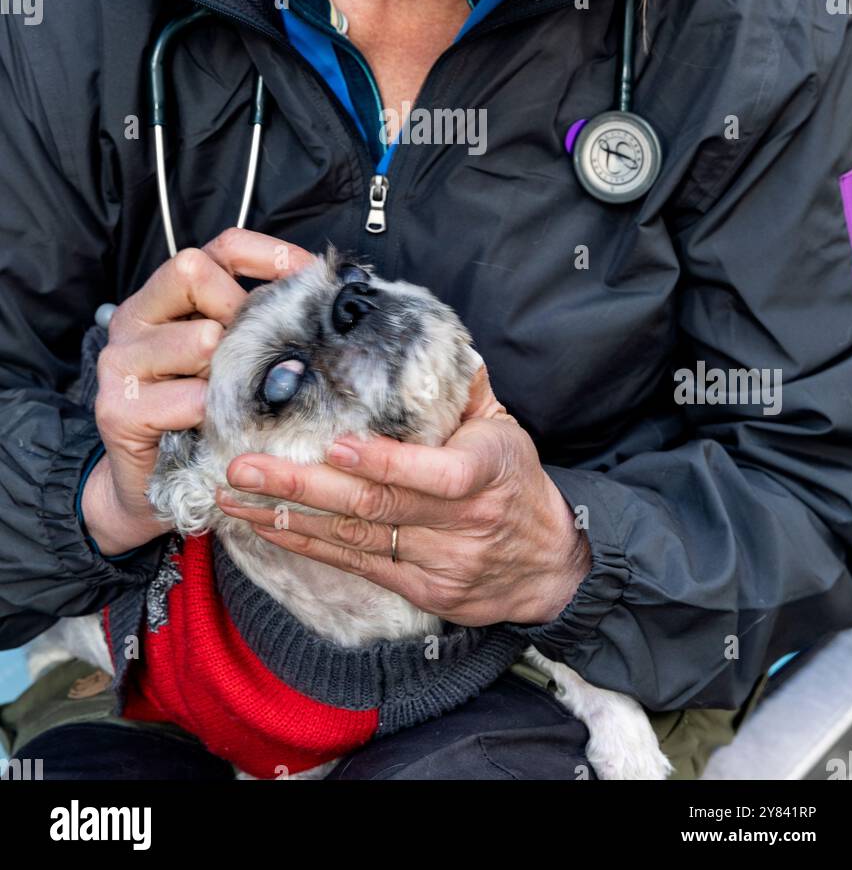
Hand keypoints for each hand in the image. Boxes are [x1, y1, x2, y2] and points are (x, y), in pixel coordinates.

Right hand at [82, 228, 314, 556]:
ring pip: (199, 338)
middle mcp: (135, 317)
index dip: (272, 256)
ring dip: (231, 374)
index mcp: (167, 296)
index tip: (311, 284)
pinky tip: (214, 429)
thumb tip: (329, 301)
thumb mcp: (232, 358)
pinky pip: (189, 398)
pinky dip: (213, 416)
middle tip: (256, 356)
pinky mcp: (118, 407)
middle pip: (194, 271)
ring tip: (233, 400)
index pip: (222, 246)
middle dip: (240, 311)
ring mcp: (121, 360)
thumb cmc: (202, 416)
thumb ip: (258, 323)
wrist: (148, 488)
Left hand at [216, 360, 591, 626]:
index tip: (336, 444)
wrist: (547, 564)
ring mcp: (437, 563)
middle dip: (303, 486)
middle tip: (246, 466)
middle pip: (376, 507)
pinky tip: (262, 524)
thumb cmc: (517, 479)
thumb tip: (424, 332)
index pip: (438, 474)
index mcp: (488, 472)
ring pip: (354, 538)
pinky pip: (352, 564)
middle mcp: (461, 524)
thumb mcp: (503, 426)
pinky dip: (303, 543)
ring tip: (232, 494)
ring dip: (286, 516)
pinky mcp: (416, 591)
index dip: (386, 462)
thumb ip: (462, 386)